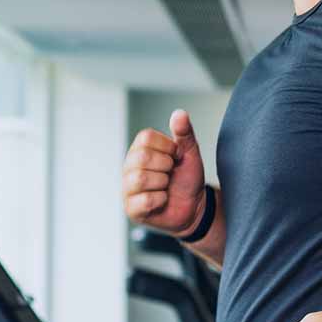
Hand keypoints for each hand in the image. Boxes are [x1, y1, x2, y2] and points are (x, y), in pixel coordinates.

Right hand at [123, 109, 206, 235]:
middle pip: (142, 157)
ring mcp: (127, 188)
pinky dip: (161, 200)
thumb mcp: (190, 153)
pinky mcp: (131, 208)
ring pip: (141, 178)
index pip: (145, 138)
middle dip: (165, 166)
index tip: (175, 156)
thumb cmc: (187, 178)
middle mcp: (129, 166)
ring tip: (165, 186)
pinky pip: (145, 201)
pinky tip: (162, 200)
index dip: (167, 147)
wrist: (194, 206)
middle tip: (170, 173)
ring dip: (162, 183)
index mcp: (140, 149)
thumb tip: (179, 113)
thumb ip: (184, 133)